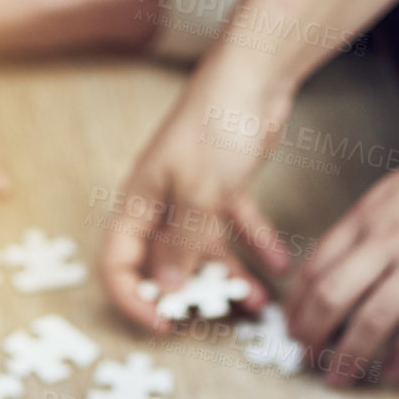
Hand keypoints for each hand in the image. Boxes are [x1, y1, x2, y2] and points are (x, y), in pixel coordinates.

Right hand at [98, 57, 285, 330]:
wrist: (253, 74)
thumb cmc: (216, 124)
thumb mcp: (200, 196)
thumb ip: (183, 246)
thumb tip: (166, 288)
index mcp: (138, 204)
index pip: (118, 263)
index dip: (133, 298)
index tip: (164, 324)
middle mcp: (160, 203)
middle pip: (163, 262)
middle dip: (189, 293)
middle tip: (215, 315)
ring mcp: (192, 195)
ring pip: (205, 250)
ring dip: (231, 275)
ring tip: (260, 300)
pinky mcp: (224, 185)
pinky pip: (236, 226)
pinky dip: (257, 244)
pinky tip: (281, 262)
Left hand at [287, 117, 398, 386]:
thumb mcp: (398, 189)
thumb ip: (371, 225)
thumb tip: (348, 261)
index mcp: (368, 215)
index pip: (316, 267)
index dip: (298, 304)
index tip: (292, 327)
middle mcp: (387, 239)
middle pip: (331, 296)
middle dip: (311, 335)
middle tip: (305, 359)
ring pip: (371, 319)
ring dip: (349, 356)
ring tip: (339, 379)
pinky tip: (392, 373)